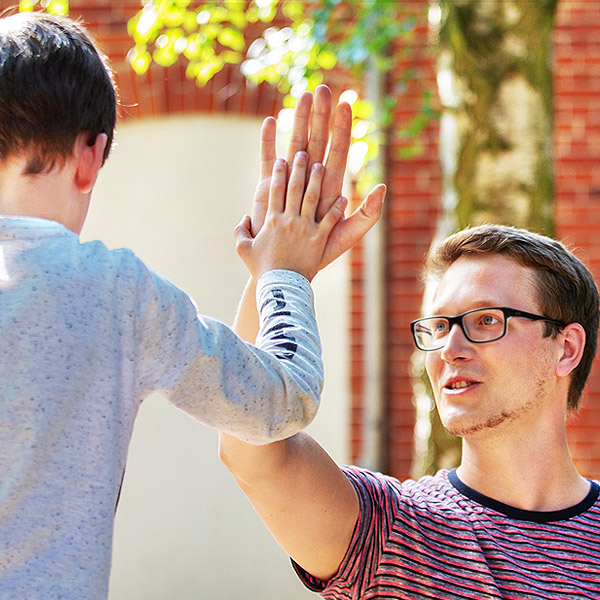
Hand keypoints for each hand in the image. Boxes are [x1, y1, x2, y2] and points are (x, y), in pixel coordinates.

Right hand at [235, 151, 347, 281]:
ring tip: (321, 167)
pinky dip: (337, 209)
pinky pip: (330, 221)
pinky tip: (344, 198)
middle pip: (295, 189)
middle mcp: (289, 220)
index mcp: (272, 221)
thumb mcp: (243, 249)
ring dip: (317, 181)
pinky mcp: (318, 240)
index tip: (281, 160)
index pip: (275, 191)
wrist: (280, 286)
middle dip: (299, 169)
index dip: (278, 174)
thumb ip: (240, 230)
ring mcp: (305, 229)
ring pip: (313, 199)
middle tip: (303, 154)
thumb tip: (245, 217)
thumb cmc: (261, 269)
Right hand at [251, 85, 385, 269]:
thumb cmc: (319, 253)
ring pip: (295, 143)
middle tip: (323, 89)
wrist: (290, 267)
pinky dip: (269, 141)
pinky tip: (271, 122)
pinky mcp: (268, 188)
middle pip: (318, 141)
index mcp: (330, 187)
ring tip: (302, 97)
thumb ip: (367, 213)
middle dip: (321, 116)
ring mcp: (290, 180)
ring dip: (298, 121)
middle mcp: (310, 179)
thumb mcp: (348, 234)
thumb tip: (381, 187)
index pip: (338, 151)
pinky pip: (268, 159)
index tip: (346, 105)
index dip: (342, 129)